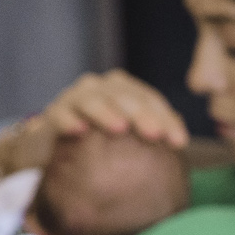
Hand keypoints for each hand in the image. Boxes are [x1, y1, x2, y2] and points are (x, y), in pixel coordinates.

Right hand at [39, 70, 188, 148]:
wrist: (58, 147)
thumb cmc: (103, 140)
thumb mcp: (130, 136)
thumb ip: (154, 131)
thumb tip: (181, 139)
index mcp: (123, 91)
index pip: (149, 99)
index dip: (166, 118)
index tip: (180, 143)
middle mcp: (100, 88)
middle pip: (124, 96)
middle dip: (141, 114)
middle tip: (155, 134)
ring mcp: (75, 98)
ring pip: (93, 100)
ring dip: (106, 112)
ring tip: (120, 128)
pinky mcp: (53, 114)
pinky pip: (60, 114)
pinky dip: (69, 120)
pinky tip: (79, 130)